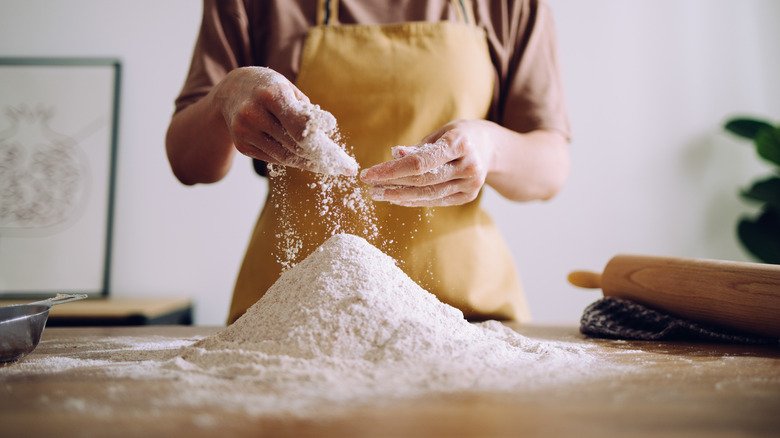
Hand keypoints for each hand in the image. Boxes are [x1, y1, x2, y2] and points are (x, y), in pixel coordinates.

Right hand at [214, 67, 356, 175]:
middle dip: (323, 156)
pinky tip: (307, 161)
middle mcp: (254, 114)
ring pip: (286, 156)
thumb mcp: (288, 88)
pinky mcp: (242, 146)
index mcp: (270, 95)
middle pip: (296, 144)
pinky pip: (274, 159)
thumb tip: (325, 133)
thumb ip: (306, 111)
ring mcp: (245, 132)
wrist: (230, 91)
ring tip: (331, 167)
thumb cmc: (269, 88)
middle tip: (345, 166)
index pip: (300, 123)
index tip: (338, 139)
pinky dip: (292, 160)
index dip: (321, 135)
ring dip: (311, 163)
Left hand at [360, 120, 493, 206]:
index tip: (369, 174)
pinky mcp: (468, 196)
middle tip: (370, 186)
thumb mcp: (440, 133)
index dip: (391, 170)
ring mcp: (470, 184)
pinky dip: (414, 200)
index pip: (420, 162)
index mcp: (460, 143)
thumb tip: (394, 156)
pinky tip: (397, 198)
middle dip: (392, 184)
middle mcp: (468, 166)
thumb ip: (418, 148)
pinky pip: (436, 201)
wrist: (491, 148)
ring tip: (379, 194)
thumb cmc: (459, 136)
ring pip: (428, 194)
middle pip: (422, 180)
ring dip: (400, 196)